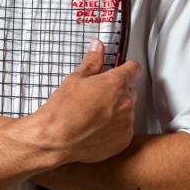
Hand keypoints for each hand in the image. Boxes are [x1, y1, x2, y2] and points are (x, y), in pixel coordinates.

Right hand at [33, 39, 139, 165]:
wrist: (56, 139)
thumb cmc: (63, 110)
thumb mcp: (75, 79)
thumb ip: (92, 61)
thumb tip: (97, 48)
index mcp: (115, 84)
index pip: (134, 69)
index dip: (127, 68)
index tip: (122, 70)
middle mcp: (126, 103)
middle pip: (130, 91)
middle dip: (117, 91)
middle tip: (97, 96)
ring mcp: (126, 123)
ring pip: (127, 111)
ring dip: (116, 111)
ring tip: (94, 114)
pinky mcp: (123, 141)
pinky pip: (124, 130)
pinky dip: (114, 129)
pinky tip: (96, 128)